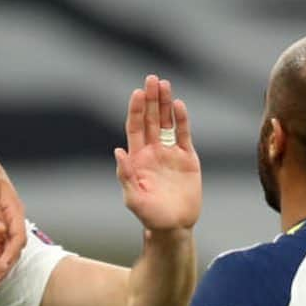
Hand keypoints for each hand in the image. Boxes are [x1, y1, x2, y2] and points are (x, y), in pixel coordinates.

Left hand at [115, 75, 201, 233]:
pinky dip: (182, 120)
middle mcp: (153, 152)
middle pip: (150, 120)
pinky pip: (184, 135)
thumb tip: (118, 151)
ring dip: (164, 104)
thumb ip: (126, 175)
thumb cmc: (150, 216)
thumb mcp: (134, 198)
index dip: (135, 110)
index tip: (137, 93)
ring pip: (166, 123)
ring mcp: (170, 153)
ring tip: (164, 84)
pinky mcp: (187, 159)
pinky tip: (178, 106)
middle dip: (150, 99)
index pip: (135, 128)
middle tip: (151, 79)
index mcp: (138, 159)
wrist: (174, 227)